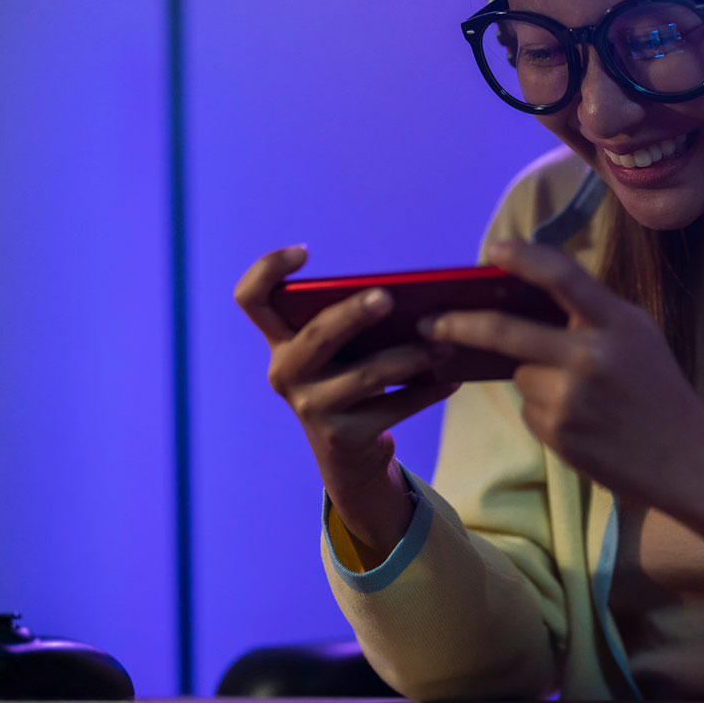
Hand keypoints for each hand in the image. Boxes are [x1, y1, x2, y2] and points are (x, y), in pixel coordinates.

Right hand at [233, 245, 458, 555]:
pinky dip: (427, 392)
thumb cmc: (348, 379)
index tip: (305, 251)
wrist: (346, 451)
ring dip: (411, 357)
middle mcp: (285, 372)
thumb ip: (354, 321)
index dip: (268, 270)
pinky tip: (452, 379)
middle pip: (317, 335)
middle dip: (354, 315)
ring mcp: (310, 407)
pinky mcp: (341, 437)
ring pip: (367, 376)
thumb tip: (415, 294)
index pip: (251, 299)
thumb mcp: (340, 349)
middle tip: (388, 297)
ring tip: (444, 344)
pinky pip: (393, 408)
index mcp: (280, 340)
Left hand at [421, 240, 703, 560]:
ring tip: (579, 394)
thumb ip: (590, 312)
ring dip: (532, 375)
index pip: (560, 275)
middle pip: (503, 331)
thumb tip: (523, 293)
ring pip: (519, 373)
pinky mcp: (557, 433)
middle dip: (458, 325)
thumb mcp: (637, 335)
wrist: (686, 458)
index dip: (521, 257)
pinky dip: (544, 408)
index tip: (490, 251)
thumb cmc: (658, 389)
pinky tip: (580, 420)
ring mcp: (569, 398)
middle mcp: (588, 356)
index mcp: (615, 322)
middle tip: (430, 324)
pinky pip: (530, 408)